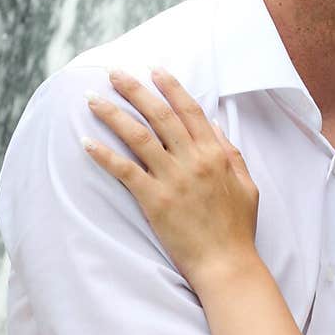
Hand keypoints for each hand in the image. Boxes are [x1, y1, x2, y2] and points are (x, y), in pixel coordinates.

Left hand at [83, 68, 258, 287]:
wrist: (227, 264)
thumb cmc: (237, 229)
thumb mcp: (246, 185)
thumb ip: (231, 152)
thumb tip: (214, 124)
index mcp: (216, 154)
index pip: (190, 111)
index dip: (171, 87)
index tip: (154, 70)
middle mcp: (193, 161)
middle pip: (159, 116)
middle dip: (134, 90)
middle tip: (114, 73)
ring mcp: (173, 180)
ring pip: (138, 136)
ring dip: (113, 115)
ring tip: (92, 100)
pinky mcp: (155, 201)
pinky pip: (125, 171)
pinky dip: (104, 155)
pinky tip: (87, 142)